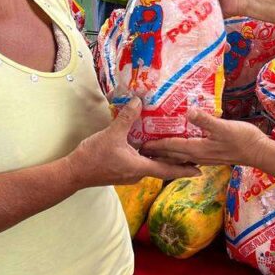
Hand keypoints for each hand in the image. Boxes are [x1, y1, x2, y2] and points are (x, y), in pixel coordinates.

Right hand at [67, 98, 199, 187]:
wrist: (74, 172)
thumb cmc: (94, 157)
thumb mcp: (112, 134)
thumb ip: (126, 118)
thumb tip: (138, 101)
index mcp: (140, 167)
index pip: (168, 170)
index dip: (184, 170)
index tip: (200, 171)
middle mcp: (138, 174)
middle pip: (162, 167)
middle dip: (177, 161)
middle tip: (192, 154)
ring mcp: (129, 174)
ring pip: (151, 165)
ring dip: (162, 158)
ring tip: (174, 147)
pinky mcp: (122, 171)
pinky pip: (141, 163)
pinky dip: (149, 156)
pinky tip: (149, 145)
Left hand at [142, 110, 270, 167]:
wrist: (259, 152)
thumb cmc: (243, 139)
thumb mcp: (224, 127)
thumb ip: (205, 120)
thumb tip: (189, 111)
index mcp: (197, 148)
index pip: (171, 146)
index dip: (155, 144)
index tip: (140, 143)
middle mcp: (198, 156)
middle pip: (171, 155)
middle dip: (156, 152)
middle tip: (140, 148)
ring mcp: (205, 157)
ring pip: (179, 157)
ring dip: (166, 154)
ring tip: (154, 149)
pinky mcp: (211, 156)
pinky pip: (189, 155)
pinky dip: (179, 153)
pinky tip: (180, 149)